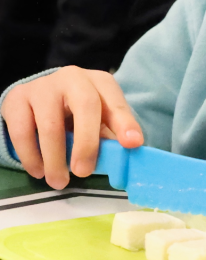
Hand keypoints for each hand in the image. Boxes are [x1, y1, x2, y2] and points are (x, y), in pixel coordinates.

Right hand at [1, 67, 143, 188]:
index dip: (125, 123)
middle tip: (84, 172)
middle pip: (85, 106)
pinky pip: (22, 132)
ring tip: (59, 181)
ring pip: (50, 125)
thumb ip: (110, 136)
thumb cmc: (76, 112)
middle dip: (87, 143)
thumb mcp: (97, 119)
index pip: (115, 102)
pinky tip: (38, 171)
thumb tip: (125, 158)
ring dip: (55, 159)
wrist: (37, 98)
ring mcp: (44, 86)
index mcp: (100, 82)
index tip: (132, 144)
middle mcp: (73, 77)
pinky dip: (31, 156)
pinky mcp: (17, 98)